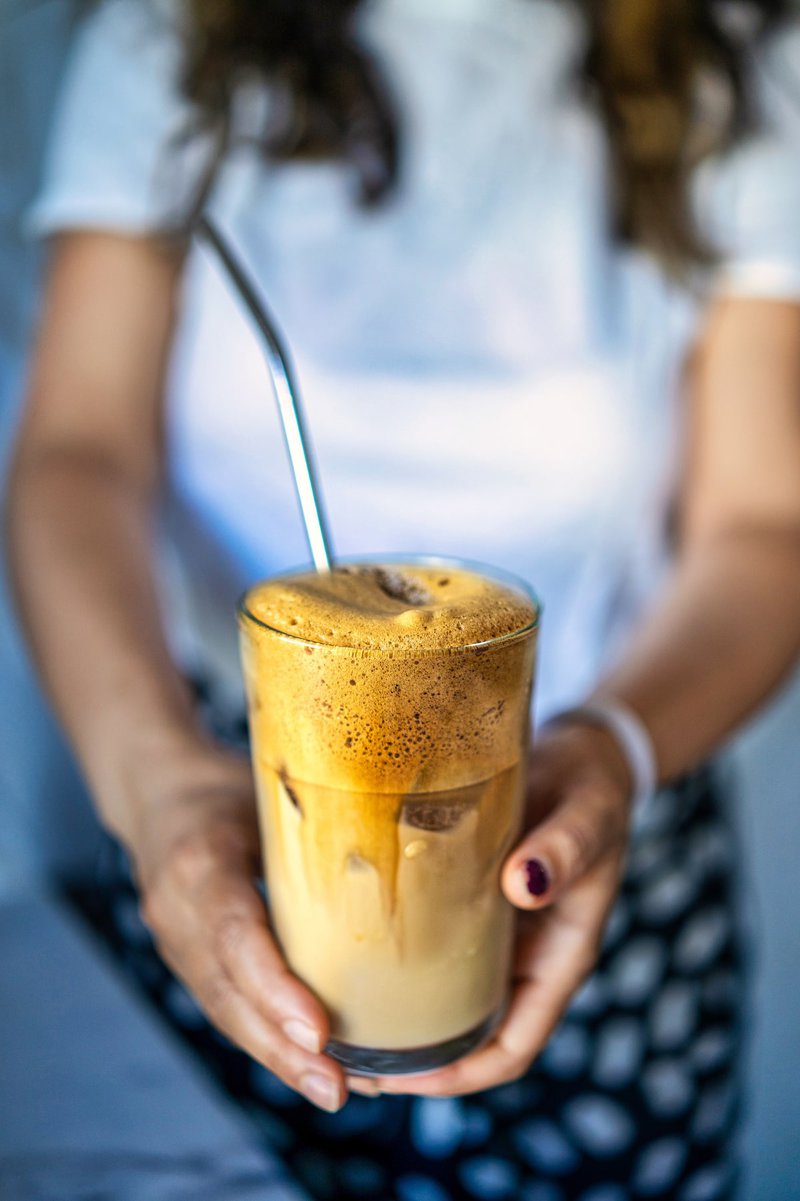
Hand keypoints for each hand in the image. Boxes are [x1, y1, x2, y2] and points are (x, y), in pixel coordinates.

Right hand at [131, 746, 346, 1111]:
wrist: (158, 789)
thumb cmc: (228, 783)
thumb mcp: (274, 789)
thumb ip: (325, 821)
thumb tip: (417, 847)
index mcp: (200, 860)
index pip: (235, 935)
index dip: (275, 989)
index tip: (320, 1032)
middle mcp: (177, 910)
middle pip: (228, 993)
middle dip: (282, 1048)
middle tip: (338, 1089)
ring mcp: (174, 941)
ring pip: (225, 1012)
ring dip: (279, 1057)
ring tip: (336, 1091)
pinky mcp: (185, 961)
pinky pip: (226, 1007)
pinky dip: (268, 1039)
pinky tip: (315, 1065)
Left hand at [371, 720, 632, 1097]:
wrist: (582, 751)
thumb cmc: (592, 787)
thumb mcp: (588, 813)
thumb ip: (564, 846)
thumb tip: (525, 884)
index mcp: (559, 957)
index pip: (510, 1047)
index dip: (457, 1075)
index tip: (396, 1078)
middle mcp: (523, 956)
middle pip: (466, 1036)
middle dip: (410, 1059)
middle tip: (341, 1057)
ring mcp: (494, 932)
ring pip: (443, 997)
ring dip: (395, 1015)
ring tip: (330, 1013)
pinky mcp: (467, 900)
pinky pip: (429, 945)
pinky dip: (393, 958)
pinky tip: (346, 947)